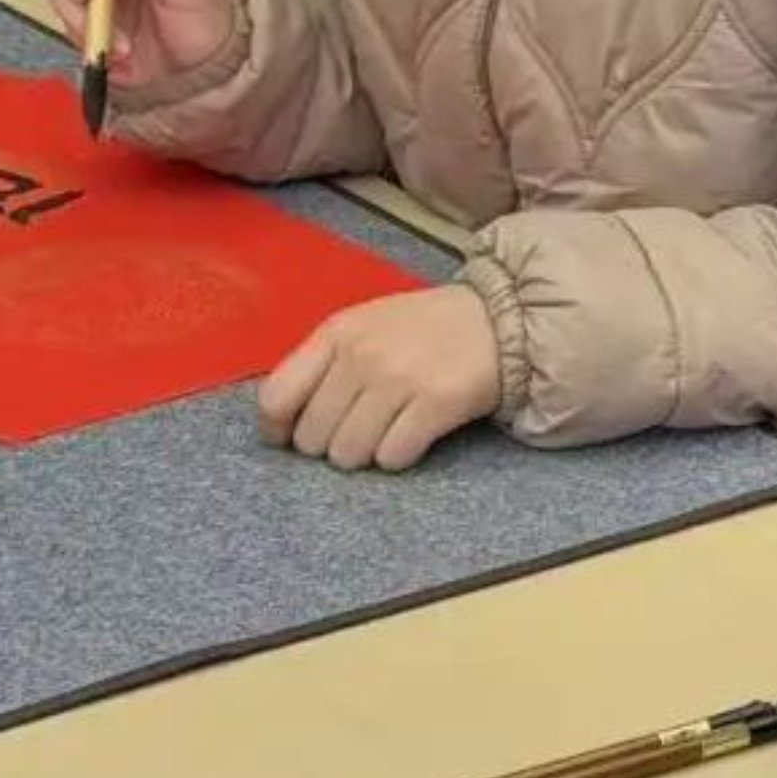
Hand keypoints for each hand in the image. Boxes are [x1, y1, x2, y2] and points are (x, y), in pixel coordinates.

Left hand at [257, 287, 502, 473]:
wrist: (499, 319)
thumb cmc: (425, 329)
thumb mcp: (366, 327)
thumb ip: (324, 364)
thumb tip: (283, 424)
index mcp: (336, 333)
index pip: (277, 396)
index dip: (279, 429)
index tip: (293, 437)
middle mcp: (361, 355)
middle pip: (313, 437)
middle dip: (331, 445)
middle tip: (360, 431)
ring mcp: (399, 378)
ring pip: (349, 454)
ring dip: (365, 454)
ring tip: (388, 432)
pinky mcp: (436, 403)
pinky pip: (393, 457)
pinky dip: (399, 457)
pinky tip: (414, 435)